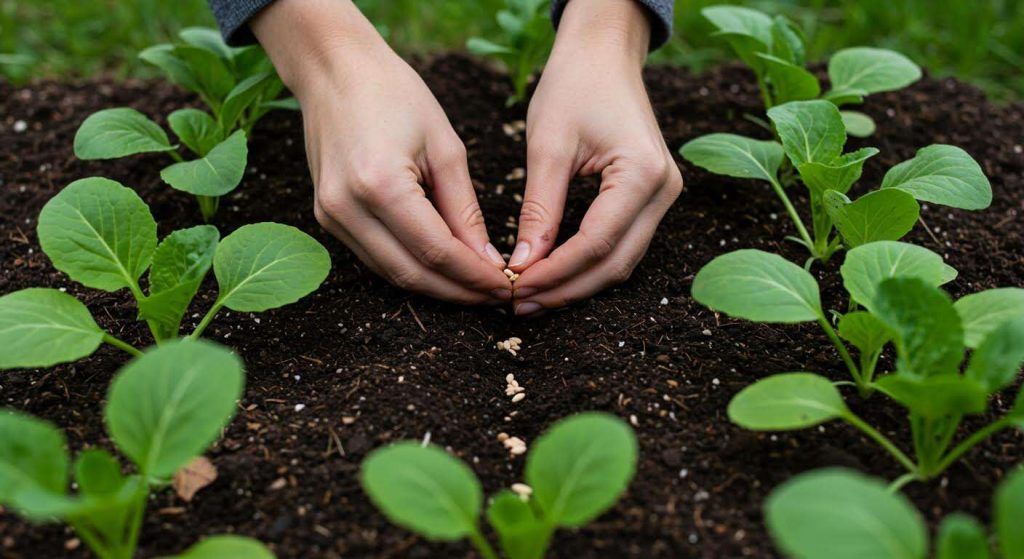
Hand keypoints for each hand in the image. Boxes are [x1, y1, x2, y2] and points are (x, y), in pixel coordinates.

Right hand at [253, 0, 510, 303]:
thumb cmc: (395, 95)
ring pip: (390, 274)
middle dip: (458, 292)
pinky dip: (409, 268)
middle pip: (411, 274)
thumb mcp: (445, 147)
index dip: (474, 276)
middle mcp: (347, 207)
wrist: (334, 69)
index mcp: (380, 184)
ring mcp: (330, 215)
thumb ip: (464, 210)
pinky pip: (374, 257)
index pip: (436, 252)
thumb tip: (487, 260)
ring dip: (435, 287)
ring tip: (474, 288)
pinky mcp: (326, 216)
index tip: (507, 286)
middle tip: (496, 297)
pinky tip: (441, 269)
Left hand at [509, 0, 682, 315]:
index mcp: (643, 173)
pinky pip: (622, 243)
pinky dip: (589, 263)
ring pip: (621, 260)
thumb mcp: (548, 147)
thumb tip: (523, 266)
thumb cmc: (573, 86)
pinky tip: (554, 273)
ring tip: (531, 296)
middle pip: (615, 263)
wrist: (603, 52)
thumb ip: (539, 210)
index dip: (555, 273)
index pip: (596, 243)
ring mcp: (663, 195)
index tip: (514, 288)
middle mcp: (664, 189)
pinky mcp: (652, 196)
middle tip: (519, 304)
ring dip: (577, 283)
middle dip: (566, 289)